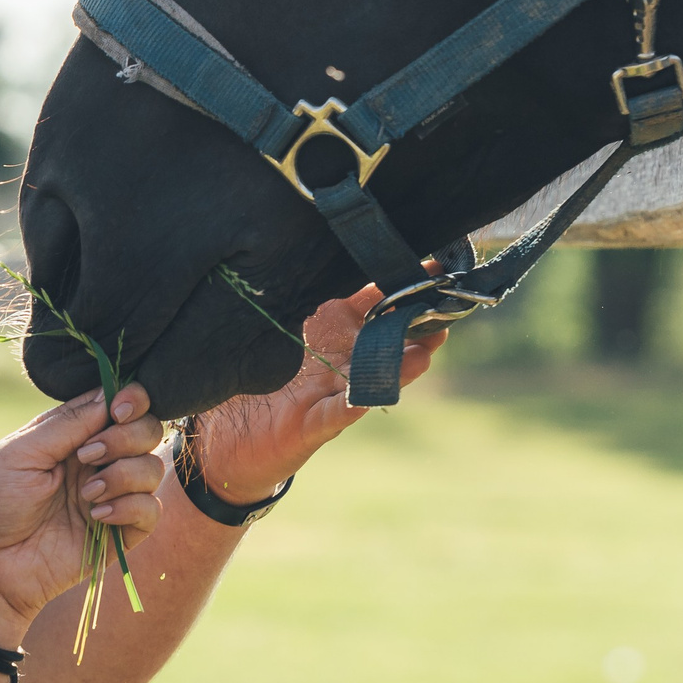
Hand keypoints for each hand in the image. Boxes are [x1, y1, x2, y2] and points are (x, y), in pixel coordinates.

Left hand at [0, 387, 164, 636]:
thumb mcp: (20, 452)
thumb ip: (67, 424)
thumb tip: (110, 396)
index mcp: (72, 436)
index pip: (118, 405)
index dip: (130, 399)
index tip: (119, 408)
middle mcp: (97, 462)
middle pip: (146, 431)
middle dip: (127, 437)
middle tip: (88, 456)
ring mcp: (110, 497)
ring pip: (153, 468)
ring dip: (124, 475)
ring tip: (86, 495)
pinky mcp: (119, 534)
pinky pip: (151, 511)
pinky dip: (130, 508)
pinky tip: (96, 517)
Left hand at [184, 285, 443, 503]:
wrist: (239, 436)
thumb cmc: (269, 376)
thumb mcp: (293, 326)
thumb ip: (319, 296)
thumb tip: (332, 246)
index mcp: (339, 332)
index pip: (380, 303)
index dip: (406, 286)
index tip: (434, 268)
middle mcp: (345, 363)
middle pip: (389, 343)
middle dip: (418, 332)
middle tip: (442, 316)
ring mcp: (333, 395)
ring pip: (372, 379)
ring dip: (397, 370)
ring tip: (420, 357)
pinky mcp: (313, 426)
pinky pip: (335, 415)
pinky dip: (350, 407)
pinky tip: (362, 399)